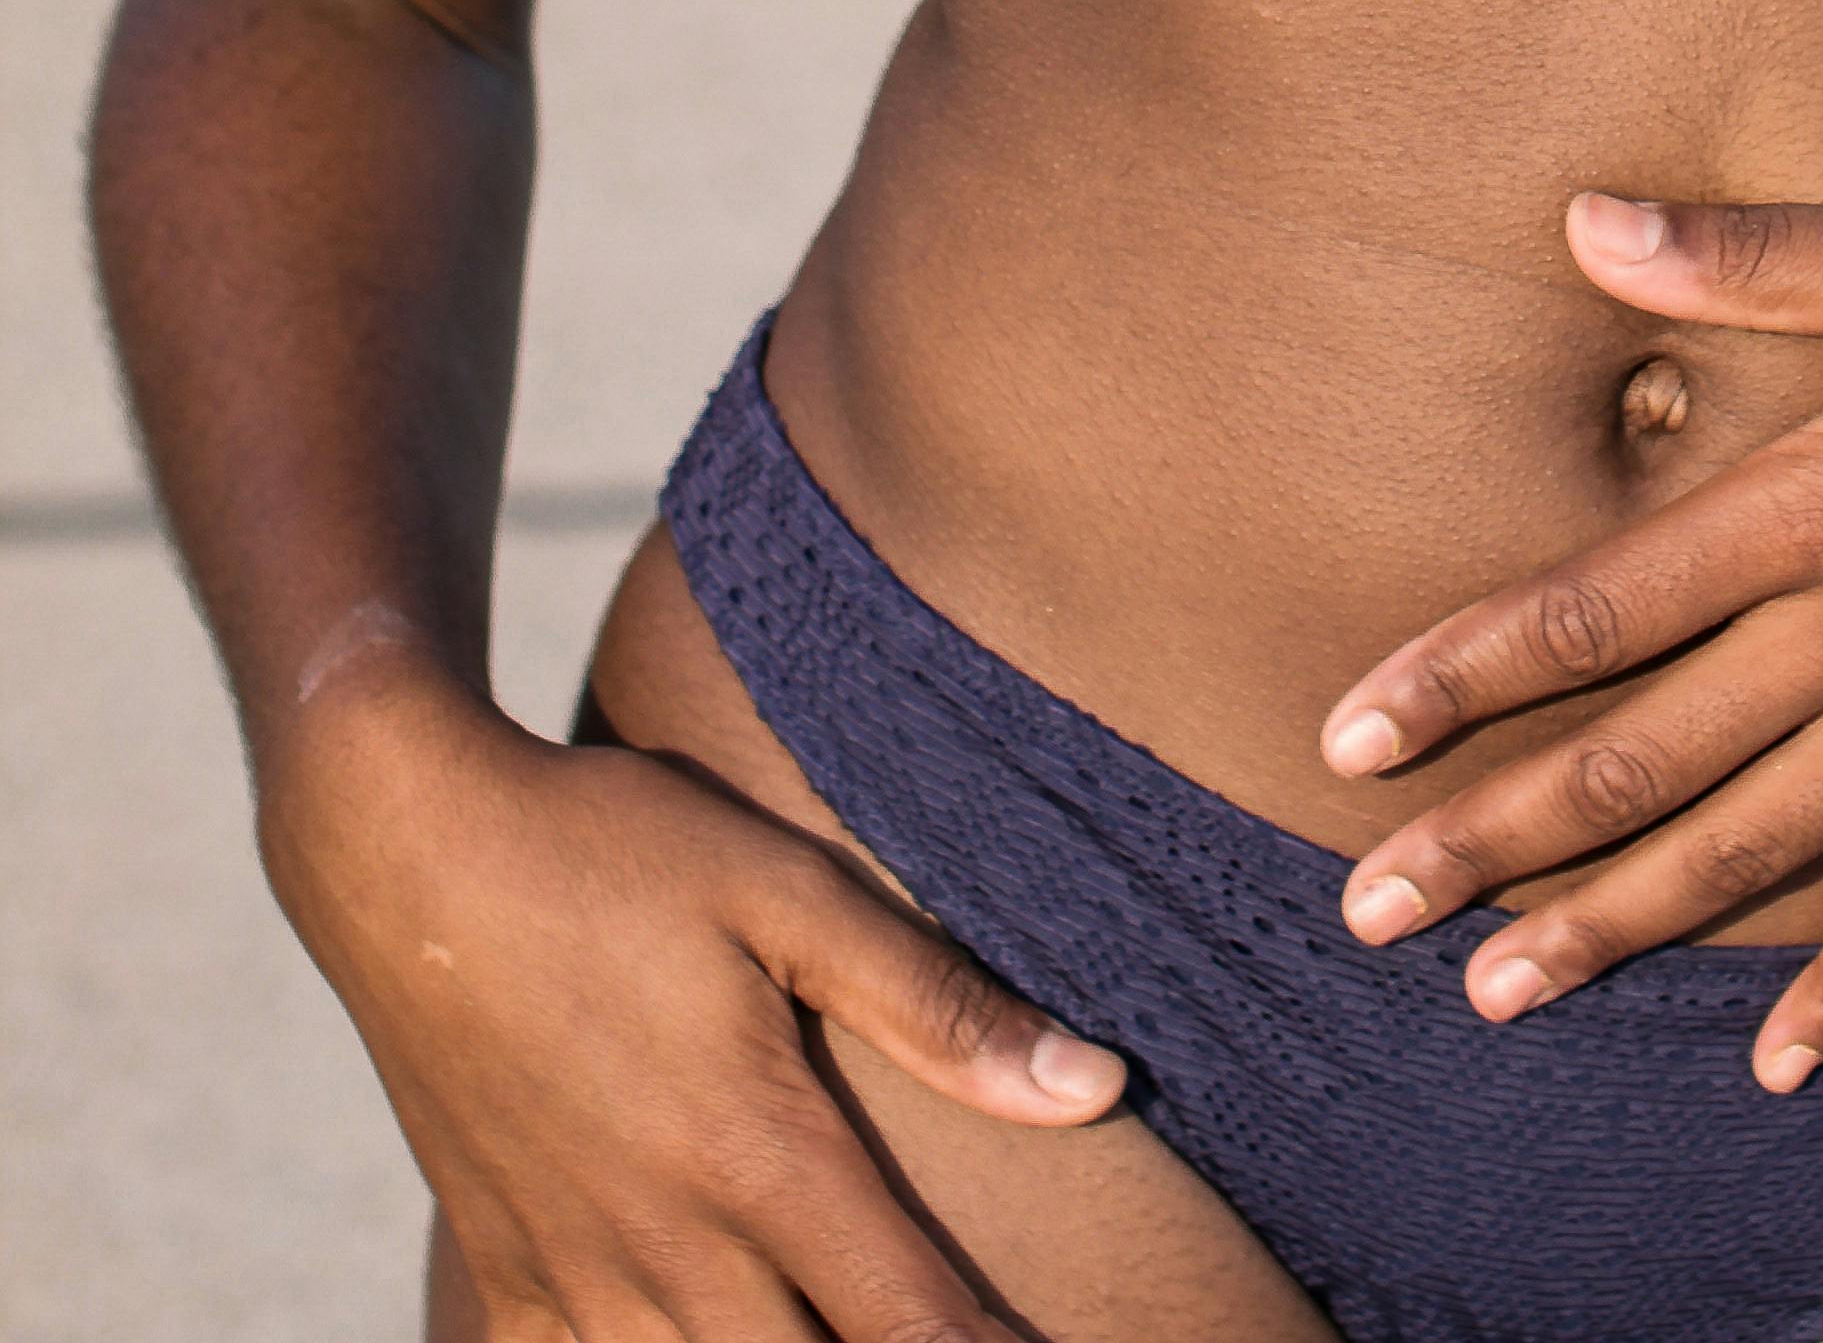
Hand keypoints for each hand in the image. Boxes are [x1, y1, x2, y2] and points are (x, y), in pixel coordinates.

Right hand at [265, 654, 1122, 1337]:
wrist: (403, 848)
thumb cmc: (611, 850)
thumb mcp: (787, 891)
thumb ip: (936, 1002)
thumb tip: (1099, 1087)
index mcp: (755, 1153)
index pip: (905, 1322)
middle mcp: (665, 1242)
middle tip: (946, 1341)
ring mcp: (571, 1272)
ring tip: (827, 1332)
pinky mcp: (501, 1271)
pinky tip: (677, 1342)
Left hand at [1315, 193, 1822, 1093]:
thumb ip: (1754, 256)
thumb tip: (1585, 221)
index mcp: (1818, 506)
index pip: (1596, 608)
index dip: (1465, 674)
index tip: (1347, 738)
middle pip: (1641, 758)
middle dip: (1493, 841)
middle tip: (1367, 913)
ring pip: (1745, 851)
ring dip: (1614, 931)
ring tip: (1498, 996)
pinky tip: (1774, 1065)